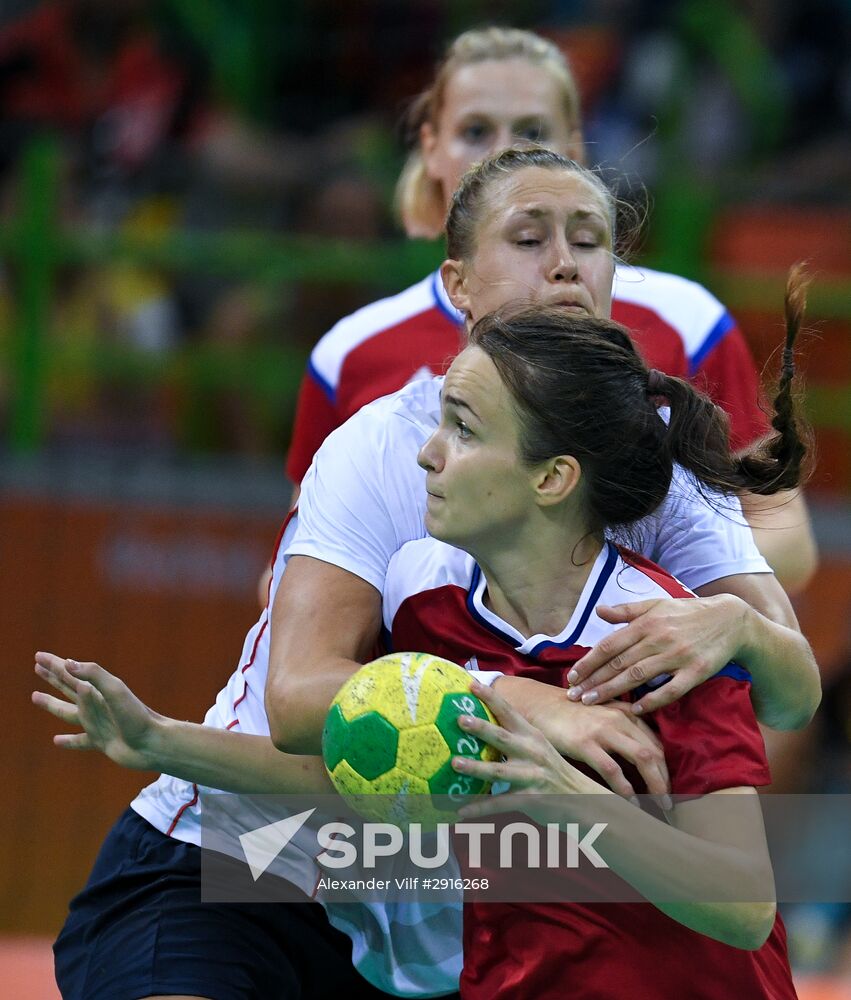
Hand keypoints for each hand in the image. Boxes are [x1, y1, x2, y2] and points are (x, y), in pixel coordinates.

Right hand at [32, 651, 160, 769]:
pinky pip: (80, 741)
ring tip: (35, 696)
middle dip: (53, 677)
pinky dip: (68, 741)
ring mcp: (98, 723)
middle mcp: (96, 705)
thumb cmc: (136, 715)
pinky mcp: (101, 742)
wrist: (152, 743)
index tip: (38, 656)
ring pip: (68, 712)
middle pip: (68, 687)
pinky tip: (56, 740)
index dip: (54, 665)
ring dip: (52, 704)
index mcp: (98, 690)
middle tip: (37, 667)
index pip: (71, 674)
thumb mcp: (115, 690)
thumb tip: (67, 663)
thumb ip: (93, 675)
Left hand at [454, 680, 652, 821]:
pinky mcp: (532, 799)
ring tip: (454, 764)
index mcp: (532, 736)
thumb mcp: (540, 749)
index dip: (490, 697)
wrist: (586, 801)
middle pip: (503, 737)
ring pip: (499, 771)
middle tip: (460, 719)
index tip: (470, 683)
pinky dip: (480, 809)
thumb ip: (516, 739)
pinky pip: (501, 804)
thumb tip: (485, 728)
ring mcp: (532, 776)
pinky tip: (461, 812)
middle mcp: (532, 752)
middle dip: (481, 728)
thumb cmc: (555, 773)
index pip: (509, 712)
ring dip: (475, 768)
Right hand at [492, 674, 668, 799]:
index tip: (668, 788)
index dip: (665, 768)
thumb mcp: (602, 714)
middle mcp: (619, 719)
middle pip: (655, 752)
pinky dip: (625, 789)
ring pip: (642, 758)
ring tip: (659, 806)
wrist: (539, 706)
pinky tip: (630, 803)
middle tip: (669, 803)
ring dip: (655, 786)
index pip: (656, 743)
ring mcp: (603, 730)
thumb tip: (643, 759)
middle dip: (665, 780)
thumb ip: (622, 729)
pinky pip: (613, 770)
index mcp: (626, 713)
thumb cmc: (571, 715)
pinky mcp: (585, 743)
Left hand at [566, 596, 745, 714]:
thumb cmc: (687, 613)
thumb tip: (598, 611)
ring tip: (593, 703)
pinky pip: (672, 690)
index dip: (589, 662)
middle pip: (619, 663)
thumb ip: (626, 611)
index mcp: (646, 623)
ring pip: (639, 676)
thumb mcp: (656, 605)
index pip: (610, 645)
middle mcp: (659, 639)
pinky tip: (636, 710)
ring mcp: (678, 656)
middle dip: (594, 681)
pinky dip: (653, 700)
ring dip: (613, 691)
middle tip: (574, 697)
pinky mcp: (697, 671)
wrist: (730, 620)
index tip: (572, 677)